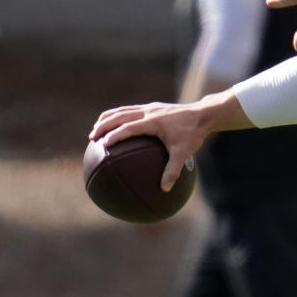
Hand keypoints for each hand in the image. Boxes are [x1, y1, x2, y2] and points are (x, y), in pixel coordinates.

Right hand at [89, 101, 210, 191]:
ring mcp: (150, 108)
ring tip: (96, 129)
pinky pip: (131, 110)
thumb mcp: (184, 152)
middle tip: (92, 137)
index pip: (128, 127)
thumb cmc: (193, 133)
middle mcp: (149, 112)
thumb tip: (164, 189)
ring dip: (108, 118)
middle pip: (120, 115)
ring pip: (123, 110)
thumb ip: (173, 170)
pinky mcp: (153, 107)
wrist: (204, 114)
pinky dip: (119, 116)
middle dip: (104, 125)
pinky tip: (115, 127)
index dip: (115, 135)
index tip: (103, 144)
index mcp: (153, 121)